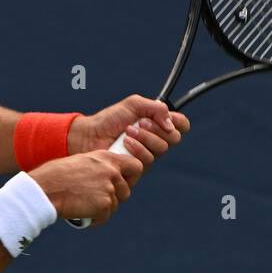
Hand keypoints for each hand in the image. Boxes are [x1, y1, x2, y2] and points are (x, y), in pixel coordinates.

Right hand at [29, 146, 146, 225]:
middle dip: (114, 198)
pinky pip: (105, 217)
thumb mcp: (81, 162)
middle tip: (96, 200)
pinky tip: (82, 214)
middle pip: (126, 191)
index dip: (131, 177)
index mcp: (106, 158)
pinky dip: (94, 219)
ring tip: (83, 206)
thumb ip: (99, 167)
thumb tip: (108, 177)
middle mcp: (111, 172)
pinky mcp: (104, 205)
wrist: (45, 189)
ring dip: (102, 209)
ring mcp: (109, 189)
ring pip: (114, 205)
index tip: (124, 183)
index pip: (136, 166)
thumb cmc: (56, 176)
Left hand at [68, 95, 189, 159]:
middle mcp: (155, 140)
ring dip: (145, 138)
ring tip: (127, 132)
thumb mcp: (133, 105)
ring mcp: (147, 154)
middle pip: (173, 138)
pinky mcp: (138, 167)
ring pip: (161, 149)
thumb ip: (156, 108)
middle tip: (140, 123)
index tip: (167, 120)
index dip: (179, 123)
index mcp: (157, 123)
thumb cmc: (109, 120)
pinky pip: (148, 160)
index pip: (181, 125)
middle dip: (157, 129)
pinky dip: (137, 149)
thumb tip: (170, 124)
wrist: (89, 135)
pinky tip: (125, 143)